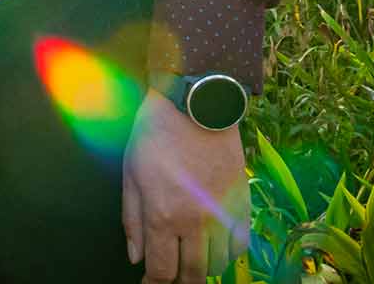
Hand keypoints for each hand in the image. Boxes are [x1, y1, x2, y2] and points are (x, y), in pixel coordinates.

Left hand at [121, 90, 249, 281]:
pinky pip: (240, 245)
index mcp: (163, 215)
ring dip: (202, 268)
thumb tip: (136, 258)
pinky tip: (213, 245)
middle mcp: (196, 222)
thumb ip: (133, 221)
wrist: (196, 106)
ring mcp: (223, 214)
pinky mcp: (242, 204)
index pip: (162, 271)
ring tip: (190, 258)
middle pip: (193, 274)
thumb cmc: (155, 135)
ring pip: (218, 264)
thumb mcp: (131, 175)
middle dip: (179, 282)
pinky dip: (227, 253)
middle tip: (171, 277)